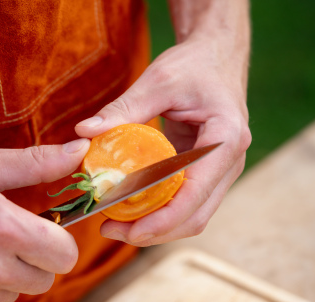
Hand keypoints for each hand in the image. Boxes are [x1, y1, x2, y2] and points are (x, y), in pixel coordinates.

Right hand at [0, 139, 88, 301]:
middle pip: (42, 281)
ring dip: (0, 278)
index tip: (45, 234)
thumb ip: (37, 163)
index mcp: (3, 230)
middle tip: (6, 240)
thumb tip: (81, 151)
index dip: (60, 244)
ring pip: (8, 296)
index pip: (65, 256)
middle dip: (32, 261)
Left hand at [75, 37, 250, 245]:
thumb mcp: (157, 81)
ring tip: (116, 226)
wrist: (217, 57)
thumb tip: (84, 133)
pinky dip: (161, 213)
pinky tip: (131, 209)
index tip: (129, 231)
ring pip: (193, 216)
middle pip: (196, 216)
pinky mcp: (208, 173)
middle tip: (112, 231)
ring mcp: (222, 171)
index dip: (164, 219)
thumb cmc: (192, 65)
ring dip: (157, 227)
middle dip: (155, 231)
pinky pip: (186, 204)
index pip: (196, 193)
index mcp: (225, 139)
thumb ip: (122, 109)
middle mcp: (230, 161)